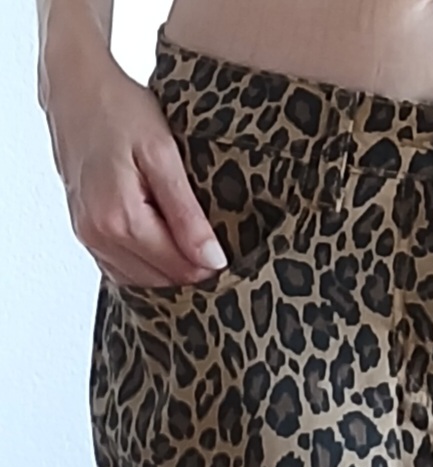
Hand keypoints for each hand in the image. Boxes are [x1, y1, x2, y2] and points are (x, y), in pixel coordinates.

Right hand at [44, 57, 227, 286]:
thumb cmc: (118, 109)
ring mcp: (89, 237)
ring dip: (168, 268)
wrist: (75, 89)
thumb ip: (186, 213)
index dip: (209, 264)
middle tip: (211, 238)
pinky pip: (123, 270)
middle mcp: (99, 235)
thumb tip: (211, 260)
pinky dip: (146, 264)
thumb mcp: (164, 154)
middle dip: (190, 266)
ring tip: (186, 235)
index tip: (228, 247)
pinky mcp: (86, 234)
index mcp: (121, 218)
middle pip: (162, 282)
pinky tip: (161, 240)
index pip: (180, 270)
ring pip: (142, 281)